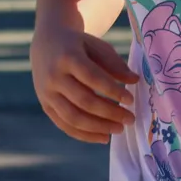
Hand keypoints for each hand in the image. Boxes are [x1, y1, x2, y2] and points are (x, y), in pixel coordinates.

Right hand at [30, 26, 137, 144]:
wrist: (47, 43)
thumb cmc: (79, 45)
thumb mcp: (97, 46)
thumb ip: (114, 64)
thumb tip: (134, 81)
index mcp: (68, 57)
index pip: (93, 78)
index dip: (112, 91)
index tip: (131, 100)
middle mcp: (53, 77)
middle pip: (83, 101)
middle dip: (109, 113)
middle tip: (130, 119)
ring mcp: (46, 94)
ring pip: (73, 117)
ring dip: (98, 127)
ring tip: (119, 130)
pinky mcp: (45, 106)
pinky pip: (64, 125)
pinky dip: (84, 134)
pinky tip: (103, 137)